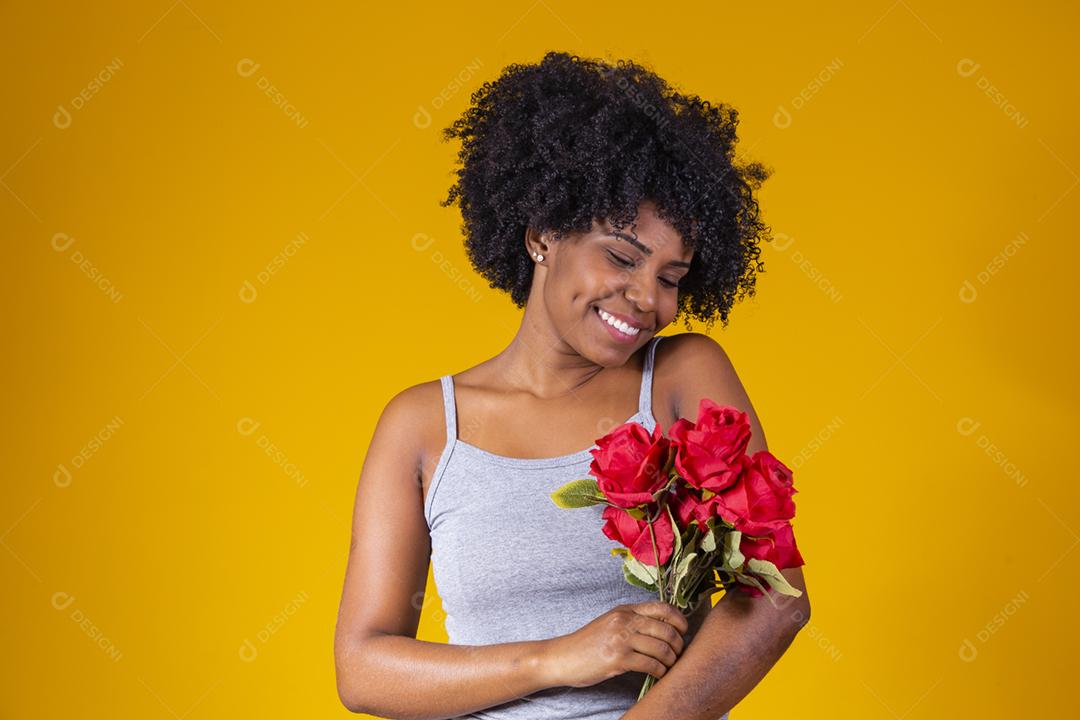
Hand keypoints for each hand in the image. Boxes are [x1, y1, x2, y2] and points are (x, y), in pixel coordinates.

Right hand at [540, 601, 689, 687]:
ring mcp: (621, 639)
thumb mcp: (611, 623)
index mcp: (625, 610)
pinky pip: (651, 664)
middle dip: (679, 644)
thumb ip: (633, 622)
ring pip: (662, 648)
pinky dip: (660, 671)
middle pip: (666, 629)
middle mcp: (625, 621)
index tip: (684, 631)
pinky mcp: (618, 659)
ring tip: (669, 666)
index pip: (662, 608)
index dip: (679, 619)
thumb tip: (664, 629)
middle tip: (679, 654)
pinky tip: (659, 674)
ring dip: (671, 660)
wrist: (562, 657)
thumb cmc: (587, 643)